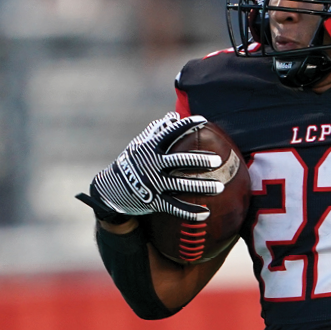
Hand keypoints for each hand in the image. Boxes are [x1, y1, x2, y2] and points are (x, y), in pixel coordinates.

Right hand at [76, 113, 224, 222]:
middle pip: (179, 161)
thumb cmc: (132, 162)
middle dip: (199, 160)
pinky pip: (175, 207)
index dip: (186, 125)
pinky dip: (190, 212)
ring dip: (202, 187)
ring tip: (220, 188)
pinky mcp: (154, 201)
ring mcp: (153, 183)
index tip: (202, 120)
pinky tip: (206, 214)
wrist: (110, 189)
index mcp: (150, 148)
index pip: (170, 133)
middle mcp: (152, 164)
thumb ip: (157, 130)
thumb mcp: (140, 145)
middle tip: (217, 160)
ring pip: (181, 185)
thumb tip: (173, 116)